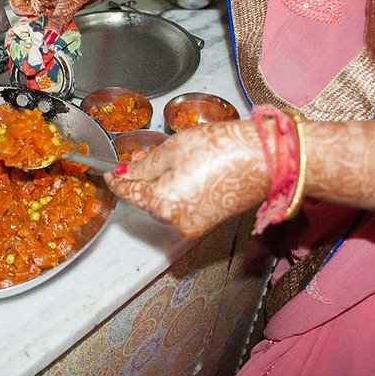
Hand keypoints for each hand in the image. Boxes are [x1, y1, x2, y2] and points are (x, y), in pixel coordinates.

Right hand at [8, 0, 122, 37]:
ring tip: (57, 32)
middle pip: (33, 8)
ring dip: (51, 24)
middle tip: (43, 31)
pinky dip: (62, 23)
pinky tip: (66, 28)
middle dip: (37, 21)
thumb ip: (59, 18)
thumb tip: (49, 35)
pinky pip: (62, 15)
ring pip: (48, 14)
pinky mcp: (71, 0)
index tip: (30, 16)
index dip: (19, 6)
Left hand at [105, 121, 268, 238]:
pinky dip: (177, 195)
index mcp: (162, 202)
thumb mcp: (174, 148)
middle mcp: (174, 222)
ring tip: (179, 163)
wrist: (266, 160)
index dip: (116, 181)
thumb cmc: (223, 149)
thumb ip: (145, 164)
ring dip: (161, 187)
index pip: (128, 193)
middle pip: (145, 200)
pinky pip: (180, 210)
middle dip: (142, 181)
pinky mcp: (204, 224)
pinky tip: (190, 175)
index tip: (109, 173)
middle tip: (147, 158)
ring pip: (162, 206)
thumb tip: (125, 173)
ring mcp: (191, 227)